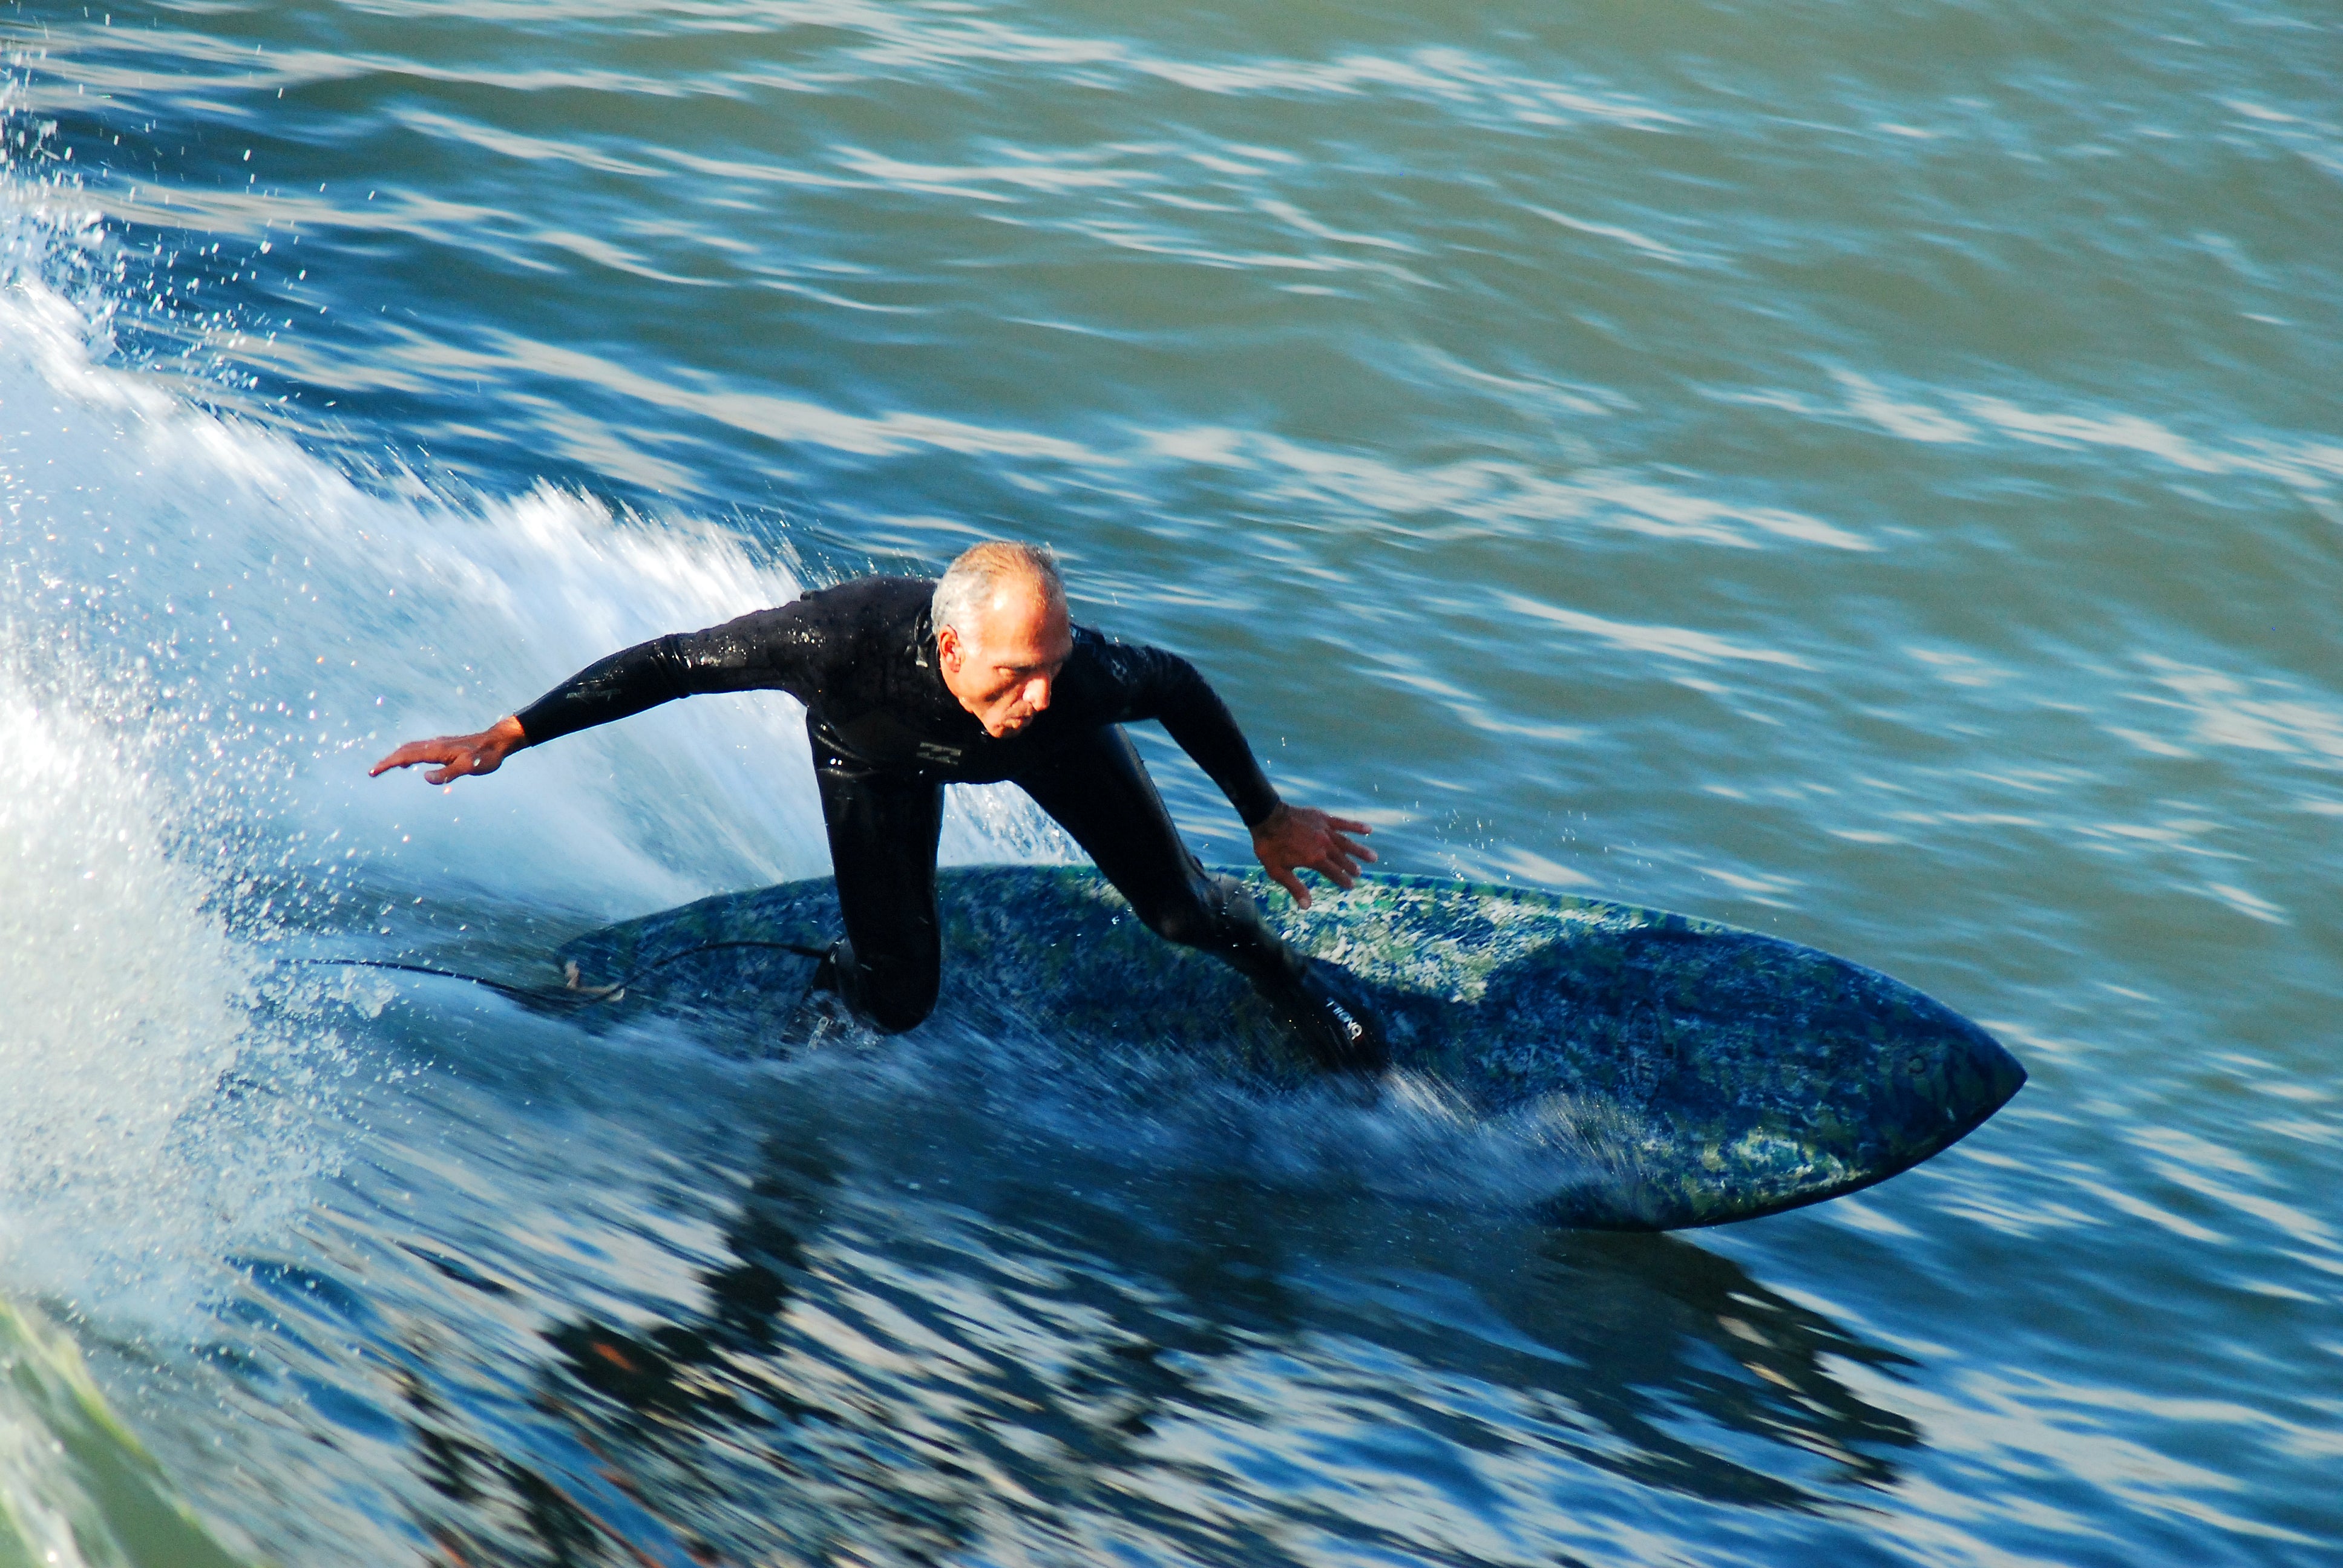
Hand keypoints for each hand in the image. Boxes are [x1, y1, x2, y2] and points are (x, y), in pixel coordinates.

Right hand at [370, 716, 527, 784]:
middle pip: (404, 750)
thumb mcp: (470, 767)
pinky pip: (420, 749)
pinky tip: (409, 763)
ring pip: (411, 748)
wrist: (499, 741)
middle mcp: (435, 744)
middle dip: (387, 761)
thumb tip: (424, 778)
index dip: (388, 764)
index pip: (406, 756)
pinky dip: (408, 755)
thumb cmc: (487, 756)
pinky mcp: (444, 746)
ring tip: (385, 768)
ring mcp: (439, 744)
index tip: (373, 772)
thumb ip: (448, 773)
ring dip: (396, 757)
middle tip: (372, 772)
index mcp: (437, 750)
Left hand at [1250, 803, 1376, 907]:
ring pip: (1347, 843)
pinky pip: (1344, 823)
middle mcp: (1324, 846)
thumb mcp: (1278, 872)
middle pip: (1342, 859)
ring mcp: (1325, 831)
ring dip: (1360, 851)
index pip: (1334, 873)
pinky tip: (1369, 830)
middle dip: (1352, 867)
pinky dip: (1356, 827)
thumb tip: (1307, 907)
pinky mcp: (1324, 818)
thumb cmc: (1270, 846)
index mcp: (1315, 860)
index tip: (1351, 886)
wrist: (1267, 817)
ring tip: (1373, 857)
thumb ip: (1295, 888)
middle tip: (1360, 873)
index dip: (1343, 880)